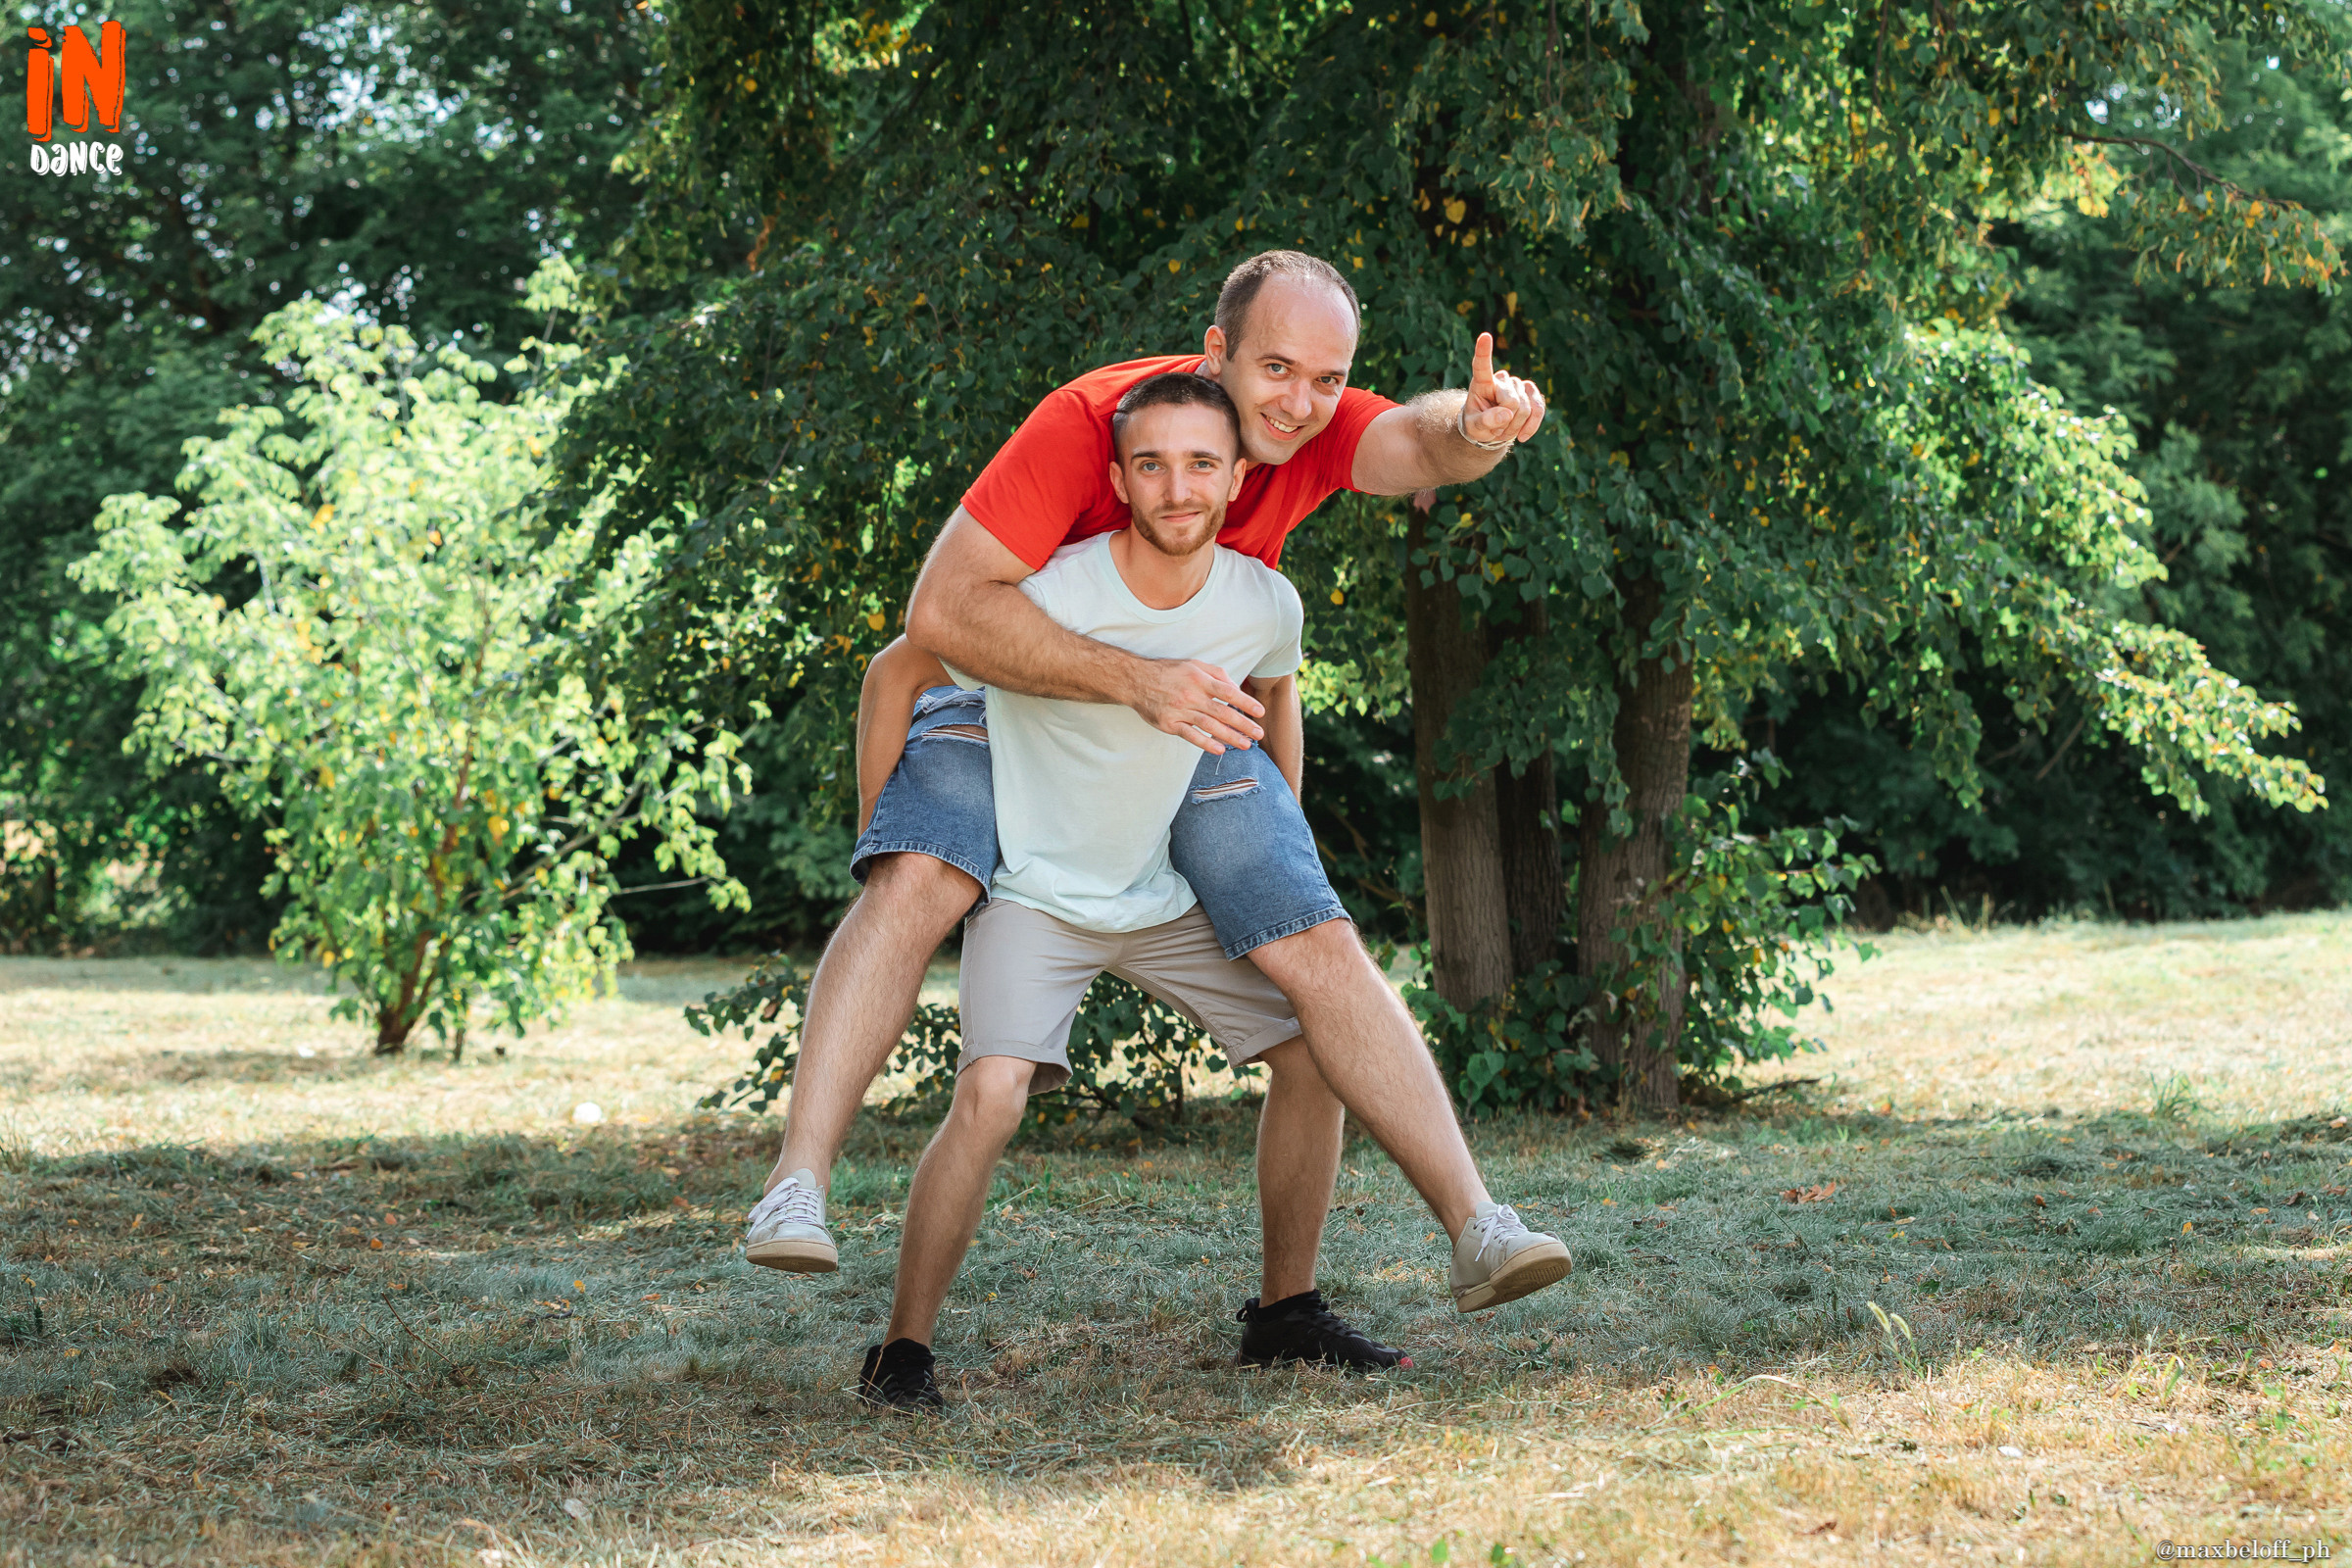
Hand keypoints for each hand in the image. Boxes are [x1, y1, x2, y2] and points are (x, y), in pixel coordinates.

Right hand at [1129, 659, 1264, 753]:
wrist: (1136, 680)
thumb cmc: (1169, 672)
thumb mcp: (1194, 664)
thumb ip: (1217, 674)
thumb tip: (1236, 687)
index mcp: (1199, 679)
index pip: (1228, 692)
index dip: (1245, 703)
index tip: (1260, 712)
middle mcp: (1191, 695)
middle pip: (1222, 712)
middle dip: (1243, 724)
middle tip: (1259, 734)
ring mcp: (1179, 711)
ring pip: (1209, 726)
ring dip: (1229, 736)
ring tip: (1245, 744)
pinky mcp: (1169, 724)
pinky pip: (1190, 735)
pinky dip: (1205, 743)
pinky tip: (1219, 750)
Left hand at [1461, 332, 1547, 447]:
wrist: (1491, 430)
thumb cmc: (1478, 425)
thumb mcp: (1474, 428)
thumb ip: (1485, 422)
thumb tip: (1506, 414)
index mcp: (1482, 383)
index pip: (1482, 365)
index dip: (1484, 352)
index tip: (1485, 336)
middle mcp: (1501, 379)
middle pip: (1512, 402)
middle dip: (1506, 422)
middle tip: (1495, 429)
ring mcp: (1518, 384)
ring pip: (1525, 408)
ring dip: (1516, 426)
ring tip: (1504, 429)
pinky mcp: (1532, 393)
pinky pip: (1538, 409)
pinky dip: (1532, 425)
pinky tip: (1523, 435)